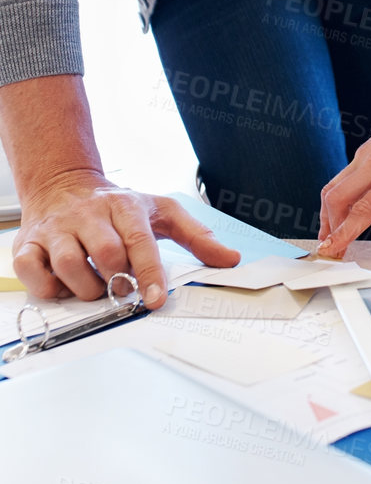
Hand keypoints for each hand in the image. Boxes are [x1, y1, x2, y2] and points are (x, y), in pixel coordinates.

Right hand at [13, 175, 240, 308]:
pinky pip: (32, 271)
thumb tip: (230, 259)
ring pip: (69, 265)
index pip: (140, 241)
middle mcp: (88, 215)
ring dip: (87, 288)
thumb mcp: (161, 212)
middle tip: (123, 290)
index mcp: (123, 205)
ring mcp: (56, 229)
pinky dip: (48, 288)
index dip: (149, 274)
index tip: (156, 300)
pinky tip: (63, 287)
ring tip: (96, 288)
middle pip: (106, 255)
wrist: (62, 183)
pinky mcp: (28, 244)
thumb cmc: (116, 205)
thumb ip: (196, 236)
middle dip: (119, 282)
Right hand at [318, 96, 370, 255]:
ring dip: (328, 214)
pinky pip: (340, 179)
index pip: (363, 209)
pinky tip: (342, 212)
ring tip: (330, 236)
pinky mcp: (363, 153)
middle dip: (329, 227)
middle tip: (330, 250)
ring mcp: (365, 157)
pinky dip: (336, 199)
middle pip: (336, 199)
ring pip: (333, 188)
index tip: (331, 249)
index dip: (344, 233)